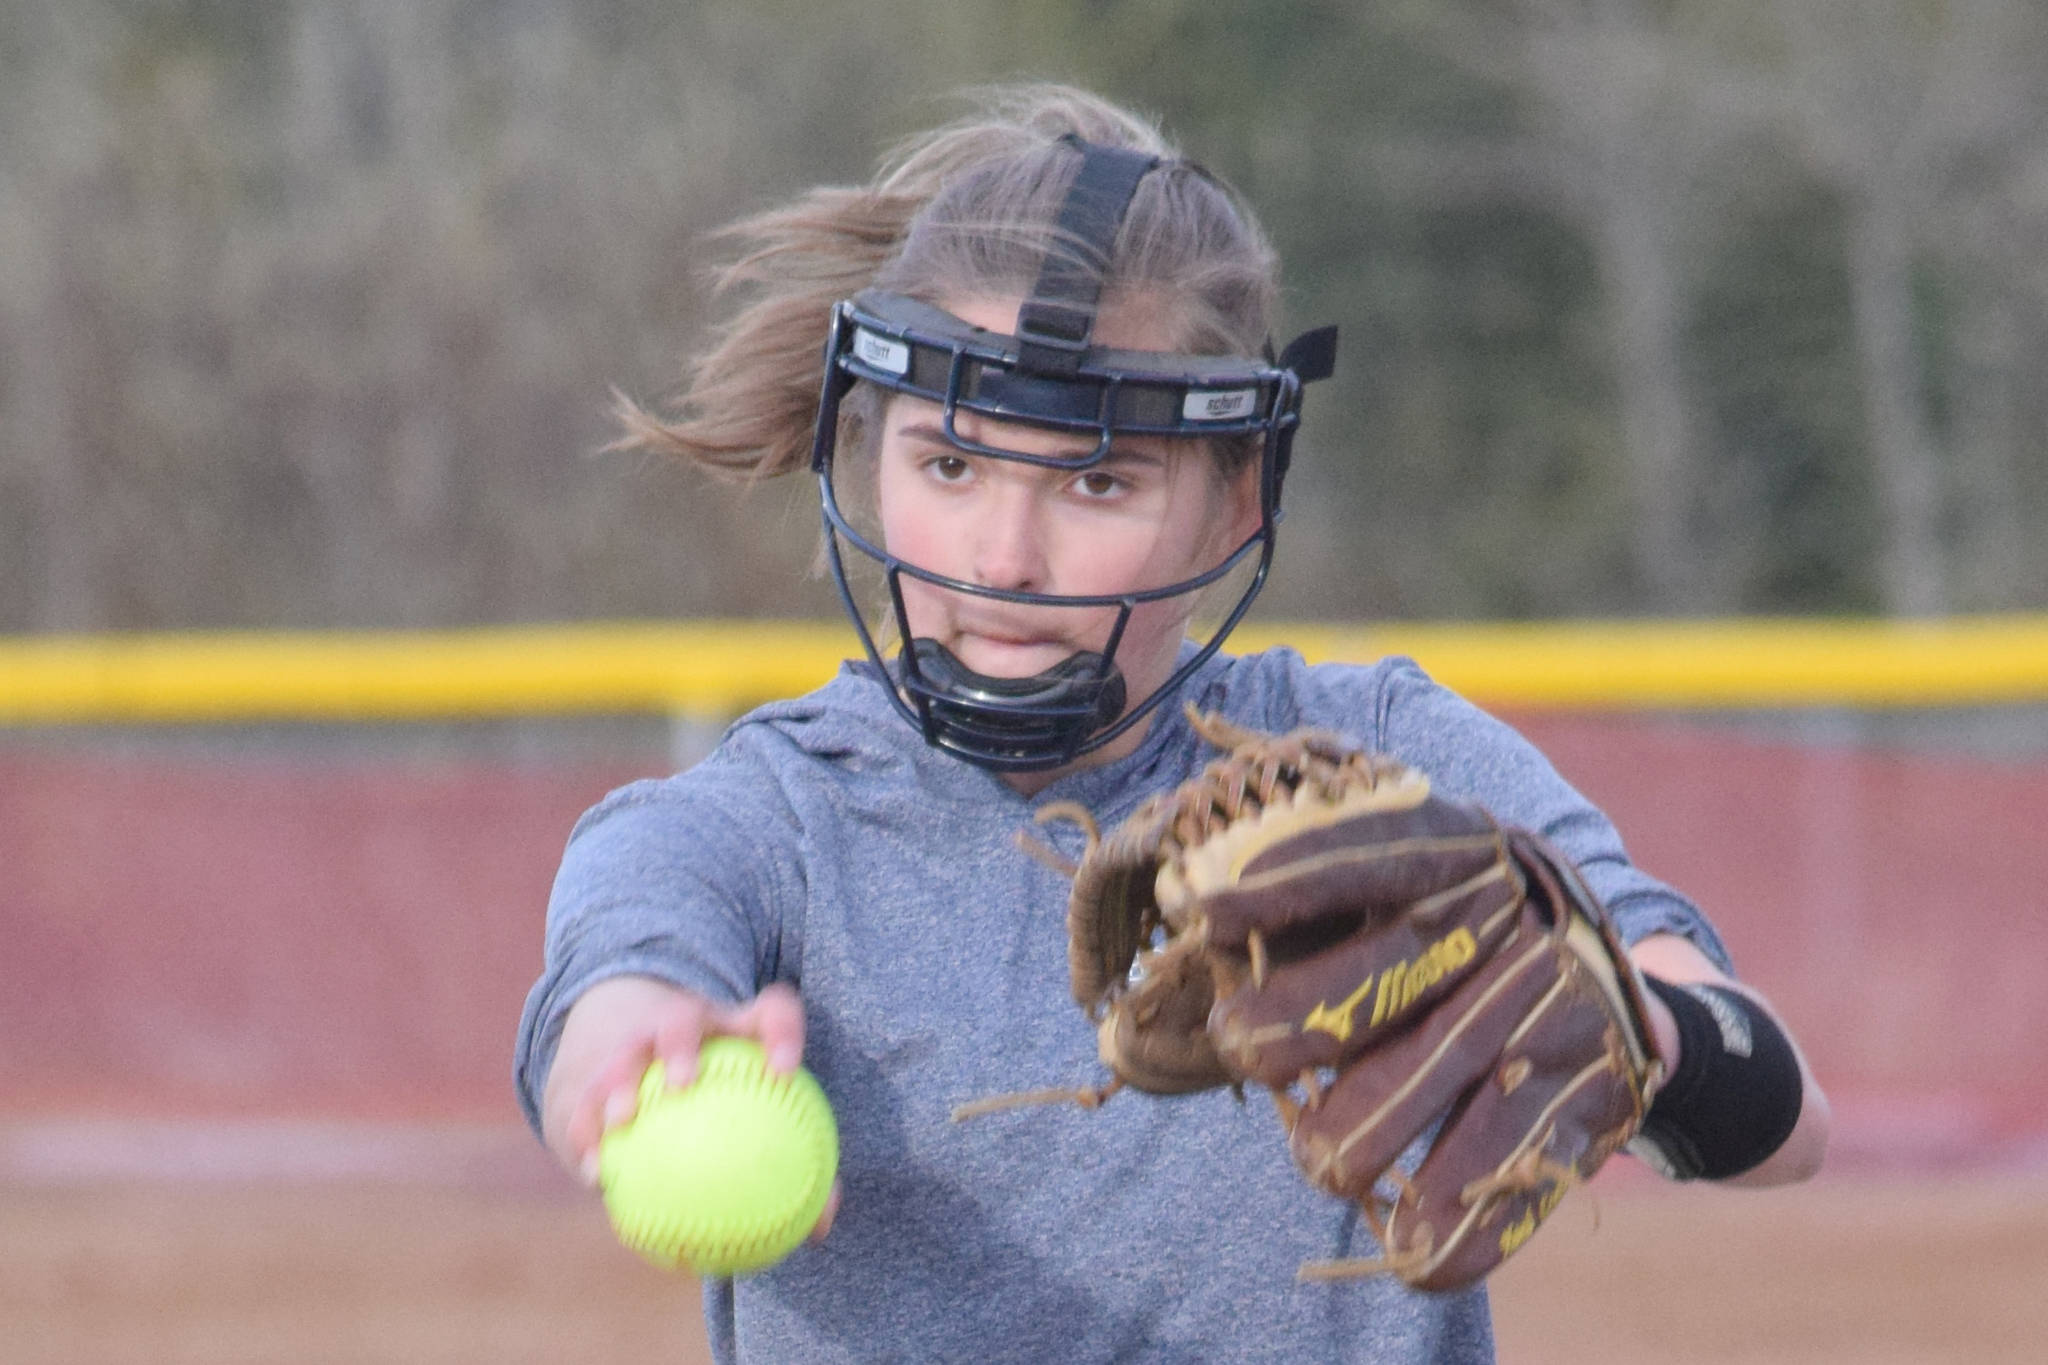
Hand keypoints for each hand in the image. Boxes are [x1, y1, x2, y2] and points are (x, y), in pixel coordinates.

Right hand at [545, 977, 840, 1239]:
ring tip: (621, 1121)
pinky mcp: (597, 1070)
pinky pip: (587, 1098)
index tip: (785, 1073)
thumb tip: (821, 1226)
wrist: (639, 1064)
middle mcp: (686, 1024)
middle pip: (681, 1018)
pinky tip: (595, 1172)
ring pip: (625, 1053)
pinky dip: (588, 1131)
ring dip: (620, 1083)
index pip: (772, 1011)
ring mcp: (637, 1041)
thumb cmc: (726, 1104)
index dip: (781, 1031)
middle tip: (681, 1084)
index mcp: (738, 1028)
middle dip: (678, 1046)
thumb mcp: (756, 1121)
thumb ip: (793, 1169)